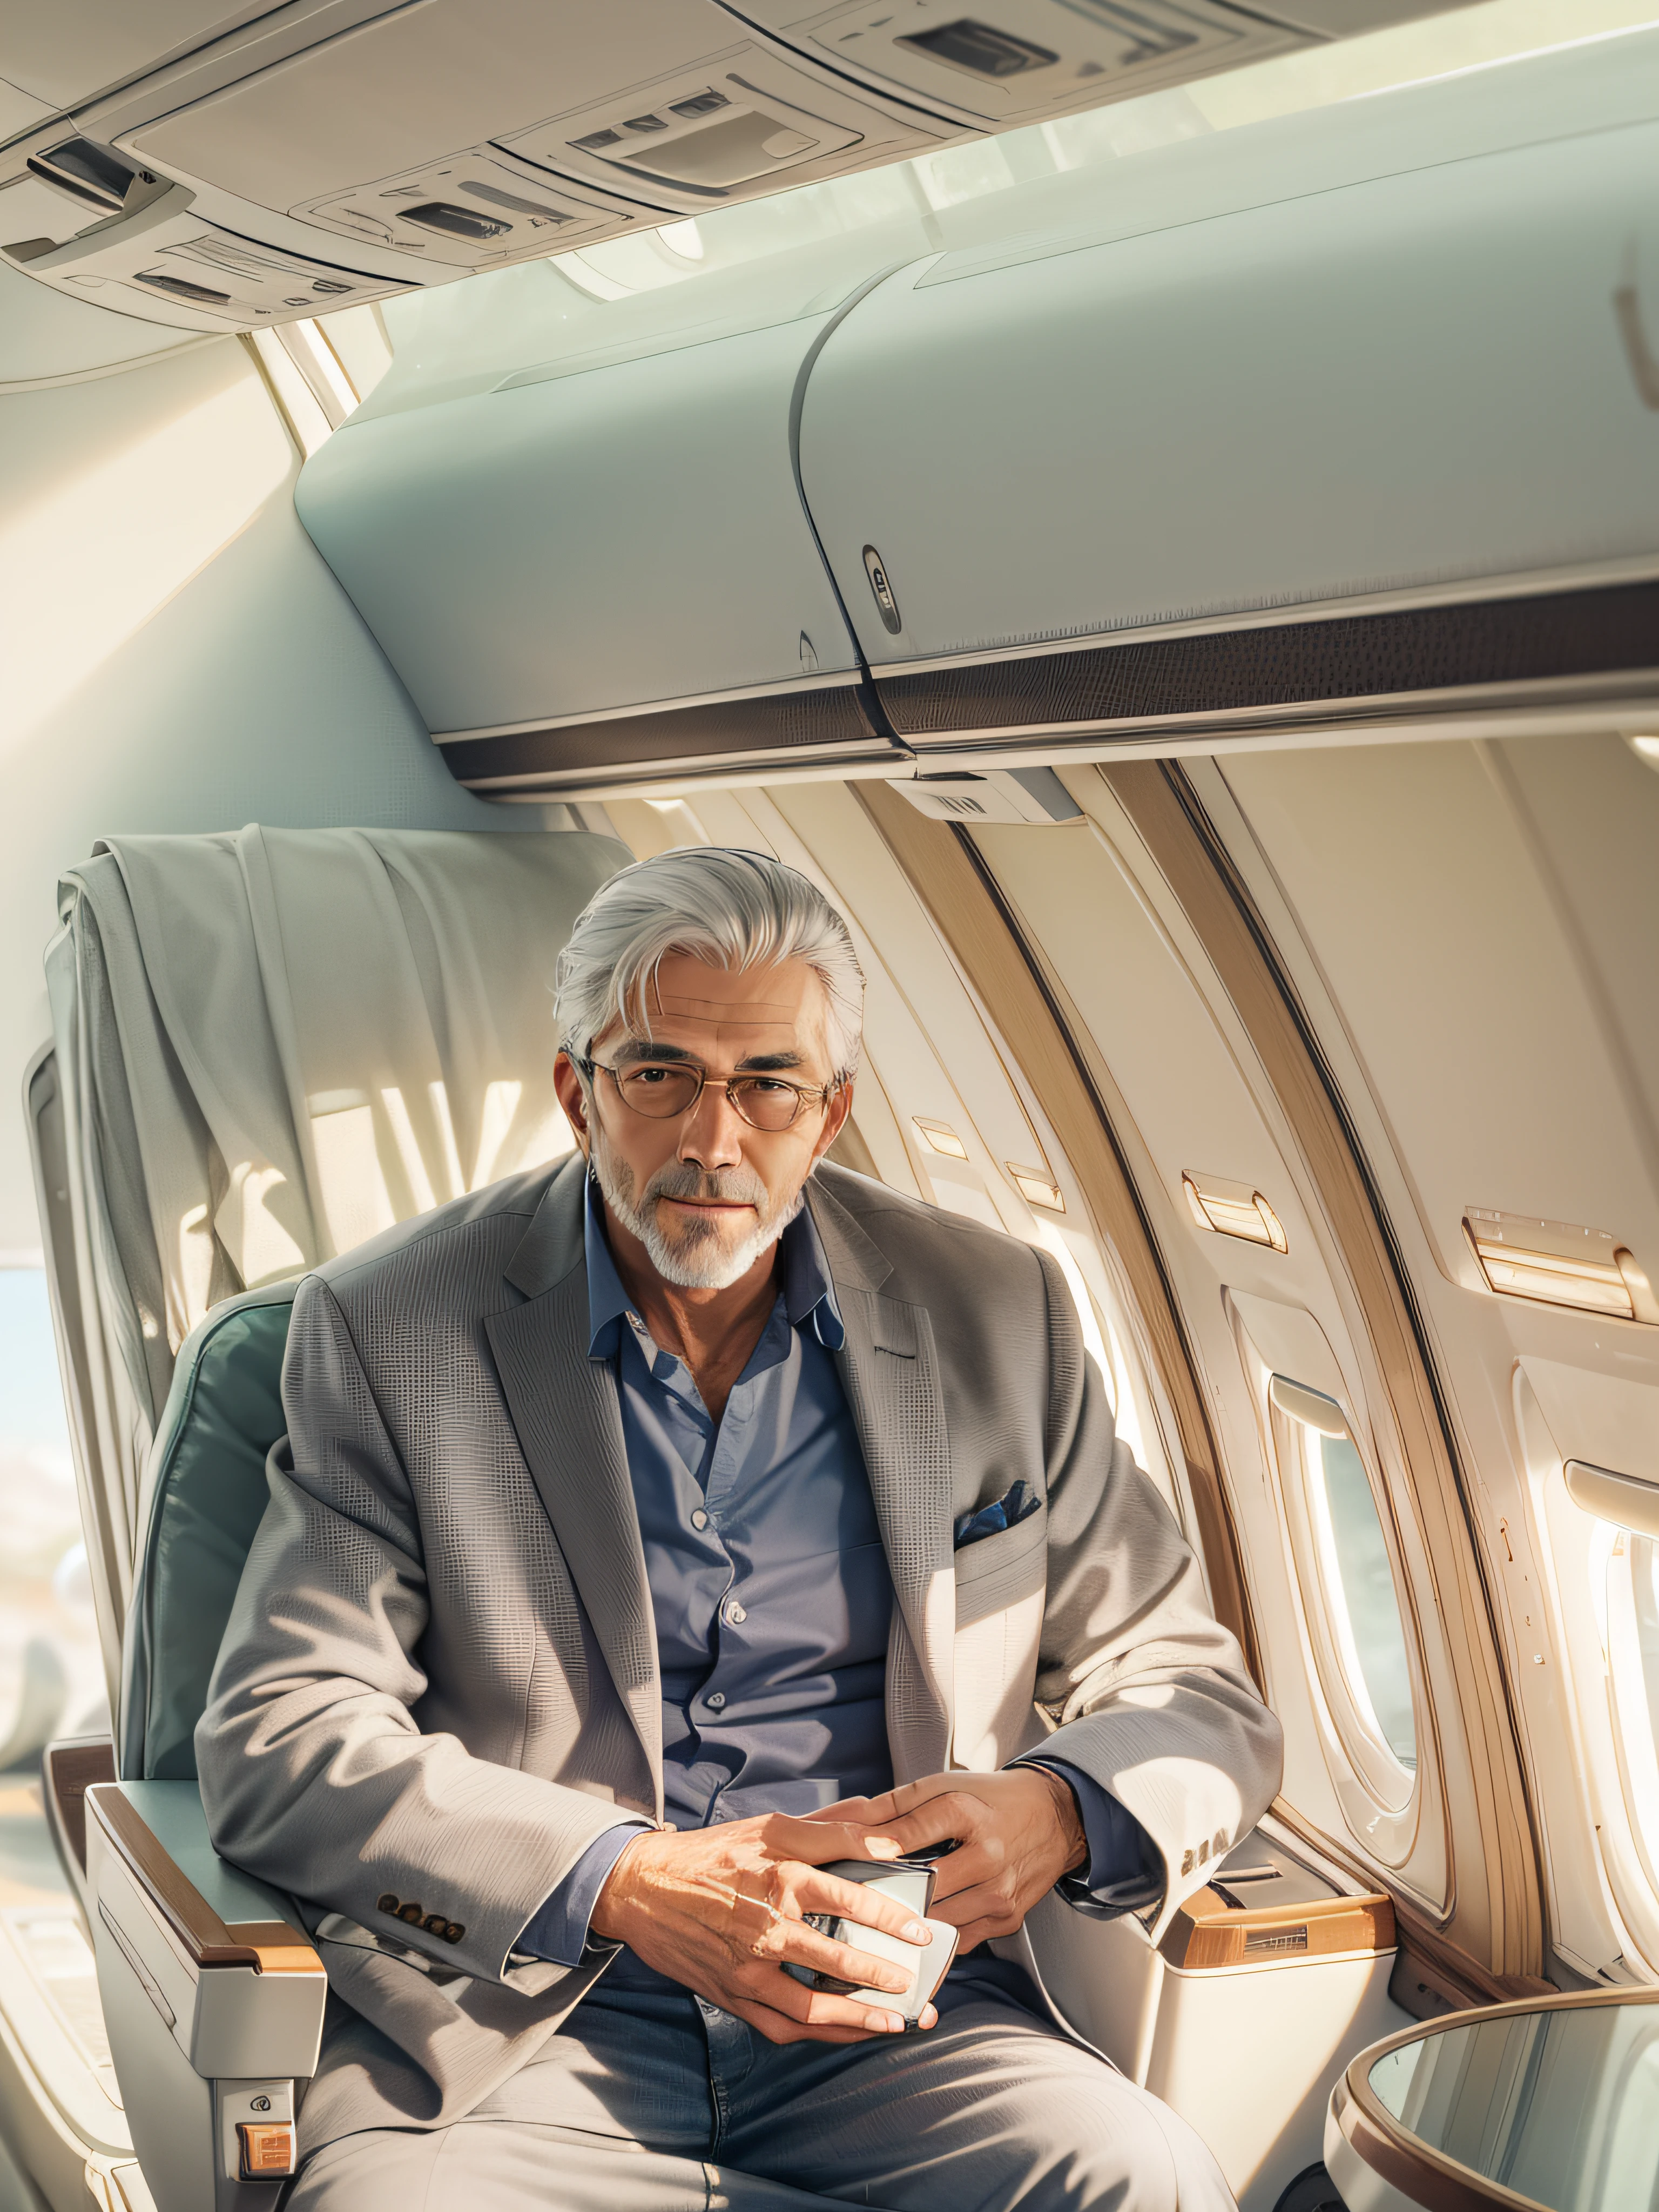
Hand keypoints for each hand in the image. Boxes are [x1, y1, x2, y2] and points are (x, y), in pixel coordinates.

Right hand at [590, 1813, 939, 2044]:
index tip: (920, 1930)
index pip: (849, 1898)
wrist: (644, 1887)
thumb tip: (884, 1830)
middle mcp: (766, 1926)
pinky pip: (782, 2025)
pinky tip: (845, 2032)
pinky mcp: (732, 1995)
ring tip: (894, 2022)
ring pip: (812, 2006)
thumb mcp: (770, 1826)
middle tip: (917, 1985)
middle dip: (884, 1977)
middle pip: (837, 1959)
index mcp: (780, 1877)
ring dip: (857, 2019)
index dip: (890, 1916)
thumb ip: (830, 1828)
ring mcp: (748, 1968)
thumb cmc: (713, 1853)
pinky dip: (818, 2033)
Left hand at [814, 1769, 1085, 1953]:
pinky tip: (911, 1937)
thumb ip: (890, 1806)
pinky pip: (958, 1940)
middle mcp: (986, 1855)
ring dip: (905, 1925)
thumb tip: (839, 1822)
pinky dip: (933, 1941)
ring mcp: (999, 1893)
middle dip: (882, 1896)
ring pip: (936, 1923)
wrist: (1055, 1817)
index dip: (870, 1850)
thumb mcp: (942, 1786)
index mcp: (965, 1811)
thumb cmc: (988, 1799)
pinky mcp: (1007, 1920)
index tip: (840, 1862)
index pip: (907, 1834)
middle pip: (919, 1888)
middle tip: (847, 1904)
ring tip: (872, 1924)